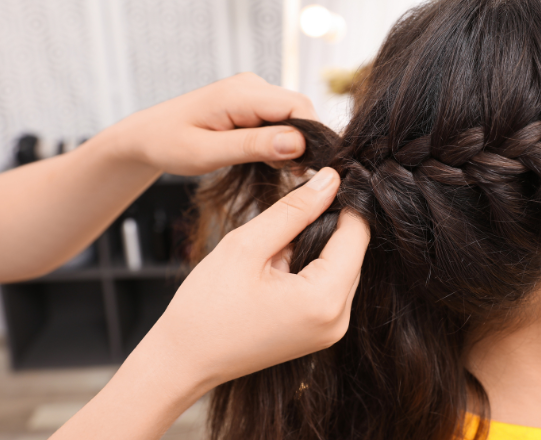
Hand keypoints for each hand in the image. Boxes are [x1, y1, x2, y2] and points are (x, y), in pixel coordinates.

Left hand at [109, 73, 317, 174]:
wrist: (146, 135)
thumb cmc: (169, 144)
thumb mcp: (208, 152)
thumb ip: (254, 145)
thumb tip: (298, 142)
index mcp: (240, 93)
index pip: (298, 106)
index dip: (312, 136)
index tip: (307, 168)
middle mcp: (251, 85)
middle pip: (301, 108)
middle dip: (304, 141)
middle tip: (290, 173)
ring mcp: (253, 91)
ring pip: (294, 115)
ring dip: (293, 143)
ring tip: (275, 168)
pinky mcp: (253, 102)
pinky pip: (281, 118)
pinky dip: (282, 140)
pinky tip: (267, 159)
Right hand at [148, 167, 368, 386]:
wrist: (183, 360)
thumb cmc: (205, 308)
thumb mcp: (247, 245)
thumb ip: (294, 209)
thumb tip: (330, 179)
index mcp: (323, 300)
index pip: (357, 233)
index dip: (341, 202)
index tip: (316, 183)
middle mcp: (337, 320)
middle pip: (353, 251)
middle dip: (325, 226)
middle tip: (284, 219)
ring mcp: (331, 331)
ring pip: (342, 267)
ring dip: (316, 248)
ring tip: (274, 250)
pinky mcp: (321, 333)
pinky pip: (330, 287)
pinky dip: (311, 268)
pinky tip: (278, 269)